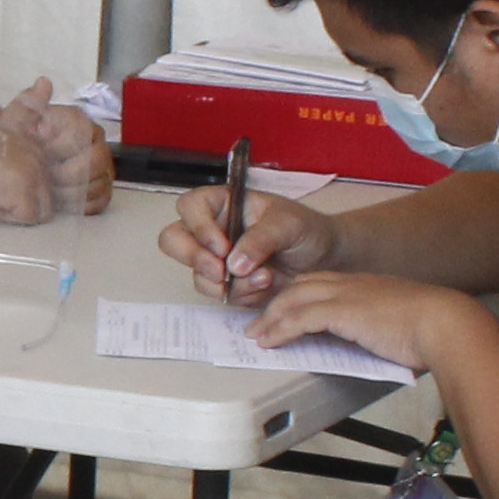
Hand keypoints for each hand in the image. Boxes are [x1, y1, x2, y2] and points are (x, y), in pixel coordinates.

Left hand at [10, 81, 111, 223]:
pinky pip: (100, 201)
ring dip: (72, 190)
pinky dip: (80, 205)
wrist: (20, 159)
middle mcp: (96, 142)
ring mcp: (102, 167)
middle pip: (97, 160)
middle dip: (68, 173)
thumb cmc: (21, 138)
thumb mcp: (17, 119)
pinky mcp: (101, 189)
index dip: (60, 146)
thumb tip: (43, 83)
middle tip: (46, 177)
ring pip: (99, 182)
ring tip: (50, 190)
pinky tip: (60, 202)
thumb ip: (28, 102)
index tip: (40, 150)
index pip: (83, 133)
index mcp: (79, 122)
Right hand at [165, 184, 336, 304]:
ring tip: (265, 277)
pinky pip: (218, 293)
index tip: (222, 246)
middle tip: (221, 272)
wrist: (324, 258)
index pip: (190, 207)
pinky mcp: (226, 283)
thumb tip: (234, 262)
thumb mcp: (288, 224)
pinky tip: (265, 285)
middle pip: (174, 241)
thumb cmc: (306, 229)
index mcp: (223, 203)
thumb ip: (260, 239)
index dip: (198, 227)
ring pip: (196, 274)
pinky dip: (241, 294)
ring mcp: (216, 258)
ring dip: (228, 282)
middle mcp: (213, 229)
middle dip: (195, 259)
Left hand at [245, 268, 478, 377]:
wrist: (446, 324)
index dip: (299, 295)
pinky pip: (300, 318)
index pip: (322, 282)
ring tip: (256, 335)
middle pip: (301, 286)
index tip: (285, 310)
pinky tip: (269, 341)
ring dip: (271, 319)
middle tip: (261, 322)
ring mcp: (347, 294)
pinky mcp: (343, 311)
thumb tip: (378, 346)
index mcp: (368, 284)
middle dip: (277, 304)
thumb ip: (383, 329)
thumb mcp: (402, 324)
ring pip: (294, 300)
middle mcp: (354, 283)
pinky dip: (280, 329)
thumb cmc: (435, 329)